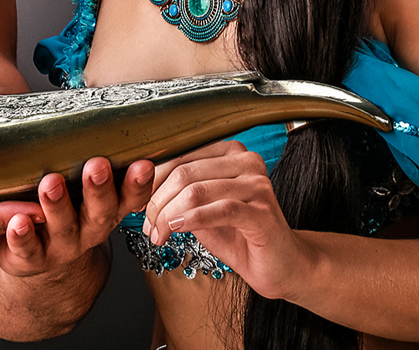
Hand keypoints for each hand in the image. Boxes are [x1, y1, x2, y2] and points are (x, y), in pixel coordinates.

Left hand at [0, 157, 153, 277]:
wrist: (35, 253)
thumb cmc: (60, 204)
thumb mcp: (76, 182)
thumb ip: (83, 153)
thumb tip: (90, 108)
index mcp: (106, 208)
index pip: (130, 197)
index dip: (139, 183)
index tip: (143, 163)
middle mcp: (89, 229)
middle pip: (101, 212)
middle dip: (99, 189)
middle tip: (96, 165)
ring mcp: (61, 246)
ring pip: (64, 228)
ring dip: (58, 206)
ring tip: (50, 184)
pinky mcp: (31, 258)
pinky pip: (27, 249)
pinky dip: (22, 236)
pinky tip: (17, 222)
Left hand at [141, 140, 308, 299]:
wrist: (280, 266)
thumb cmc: (239, 236)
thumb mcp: (201, 209)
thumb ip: (177, 193)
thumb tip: (139, 186)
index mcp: (229, 152)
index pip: (179, 156)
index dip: (152, 181)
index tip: (137, 204)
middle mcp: (246, 161)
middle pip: (184, 173)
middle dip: (157, 201)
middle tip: (147, 225)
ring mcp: (257, 185)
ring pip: (197, 191)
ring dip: (168, 215)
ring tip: (158, 233)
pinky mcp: (263, 211)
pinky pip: (219, 210)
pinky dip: (191, 219)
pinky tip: (175, 229)